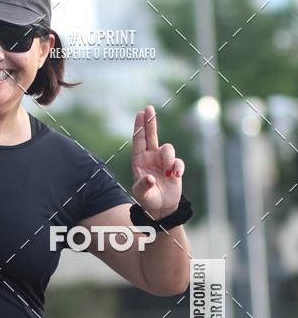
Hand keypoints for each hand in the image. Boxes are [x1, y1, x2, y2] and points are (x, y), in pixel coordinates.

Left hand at [131, 105, 184, 220]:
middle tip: (149, 108)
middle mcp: (150, 158)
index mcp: (139, 161)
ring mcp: (163, 162)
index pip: (138, 141)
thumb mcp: (141, 195)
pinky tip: (176, 175)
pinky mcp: (174, 167)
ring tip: (169, 172)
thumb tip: (150, 178)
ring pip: (168, 148)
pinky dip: (178, 167)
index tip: (140, 113)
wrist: (161, 208)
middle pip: (151, 136)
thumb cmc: (147, 200)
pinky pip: (178, 161)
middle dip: (150, 122)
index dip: (139, 127)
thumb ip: (143, 186)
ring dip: (169, 158)